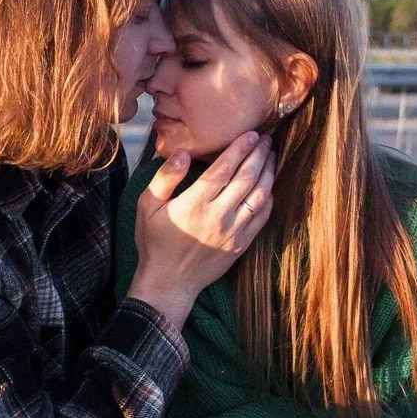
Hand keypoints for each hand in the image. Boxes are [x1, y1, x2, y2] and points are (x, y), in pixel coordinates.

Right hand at [127, 131, 275, 329]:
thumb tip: (183, 154)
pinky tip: (268, 185)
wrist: (169, 283)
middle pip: (246, 178)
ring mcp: (233, 232)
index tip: (250, 134)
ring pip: (259, 196)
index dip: (239, 149)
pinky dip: (269, 198)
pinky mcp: (241, 245)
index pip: (223, 169)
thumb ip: (164, 178)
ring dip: (268, 173)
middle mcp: (218, 216)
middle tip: (265, 139)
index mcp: (194, 204)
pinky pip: (262, 217)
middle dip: (258, 155)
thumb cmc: (154, 242)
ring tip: (270, 156)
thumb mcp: (146, 207)